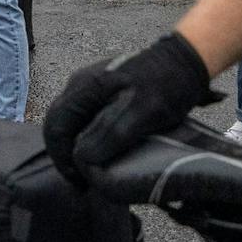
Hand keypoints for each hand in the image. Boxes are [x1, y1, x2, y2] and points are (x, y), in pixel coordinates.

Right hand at [43, 31, 211, 182]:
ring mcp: (91, 87)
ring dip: (77, 148)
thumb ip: (111, 135)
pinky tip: (101, 152)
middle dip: (66, 155)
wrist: (186, 60)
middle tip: (83, 181)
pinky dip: (87, 139)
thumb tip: (83, 159)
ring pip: (72, 122)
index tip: (79, 181)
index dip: (62, 158)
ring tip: (92, 171)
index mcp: (84, 88)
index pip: (55, 127)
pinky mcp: (104, 91)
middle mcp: (80, 85)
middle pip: (59, 125)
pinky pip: (86, 119)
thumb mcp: (142, 112)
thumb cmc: (166, 84)